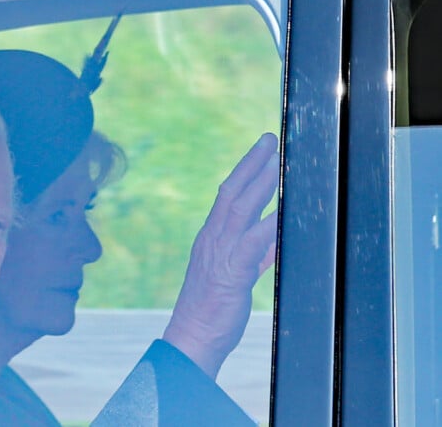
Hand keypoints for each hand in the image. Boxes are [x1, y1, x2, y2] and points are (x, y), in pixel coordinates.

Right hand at [162, 133, 278, 378]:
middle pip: (232, 191)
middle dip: (252, 163)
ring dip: (262, 183)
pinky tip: (286, 211)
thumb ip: (254, 253)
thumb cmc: (212, 307)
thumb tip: (274, 237)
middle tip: (270, 140)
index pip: (227, 194)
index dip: (244, 170)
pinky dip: (270, 224)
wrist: (192, 337)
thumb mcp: (233, 272)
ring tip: (280, 162)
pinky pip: (253, 242)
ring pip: (241, 208)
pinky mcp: (231, 272)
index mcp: (211, 235)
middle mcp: (213, 237)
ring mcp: (220, 253)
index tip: (260, 151)